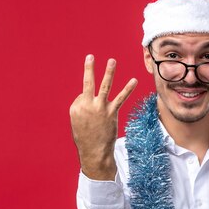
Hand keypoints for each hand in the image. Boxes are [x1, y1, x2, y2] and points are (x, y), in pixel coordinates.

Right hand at [69, 55, 136, 179]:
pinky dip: (128, 89)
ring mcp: (100, 108)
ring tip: (112, 61)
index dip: (88, 102)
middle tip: (90, 56)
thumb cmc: (86, 137)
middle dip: (89, 69)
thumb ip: (83, 108)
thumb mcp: (78, 122)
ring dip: (109, 73)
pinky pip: (121, 98)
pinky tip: (134, 80)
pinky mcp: (111, 112)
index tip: (91, 114)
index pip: (83, 94)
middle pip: (87, 83)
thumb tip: (90, 98)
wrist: (94, 152)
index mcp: (75, 107)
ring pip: (105, 86)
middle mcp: (86, 105)